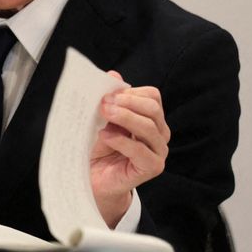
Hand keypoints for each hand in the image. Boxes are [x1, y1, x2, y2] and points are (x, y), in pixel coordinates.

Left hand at [90, 71, 169, 227]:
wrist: (92, 177)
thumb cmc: (98, 146)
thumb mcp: (100, 118)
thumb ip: (109, 99)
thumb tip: (113, 74)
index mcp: (150, 118)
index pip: (152, 96)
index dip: (130, 92)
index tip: (107, 94)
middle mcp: (159, 133)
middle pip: (152, 109)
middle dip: (127, 103)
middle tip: (103, 103)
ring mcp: (158, 151)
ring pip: (149, 127)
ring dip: (125, 118)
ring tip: (103, 115)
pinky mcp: (152, 168)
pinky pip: (142, 151)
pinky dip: (122, 140)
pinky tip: (106, 136)